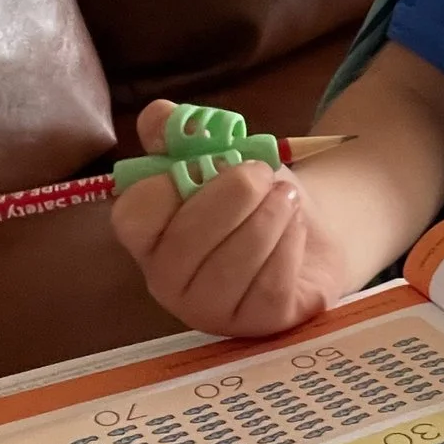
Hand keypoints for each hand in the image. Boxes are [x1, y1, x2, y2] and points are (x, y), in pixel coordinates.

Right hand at [109, 101, 344, 336]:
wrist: (310, 230)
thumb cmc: (252, 195)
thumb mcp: (218, 152)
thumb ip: (182, 131)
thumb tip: (161, 116)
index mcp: (149, 236)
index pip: (133, 218)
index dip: (167, 186)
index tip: (205, 163)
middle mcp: (168, 281)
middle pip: (188, 241)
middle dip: (234, 195)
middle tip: (261, 173)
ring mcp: (210, 310)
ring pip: (233, 263)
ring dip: (268, 216)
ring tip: (286, 197)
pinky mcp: (257, 326)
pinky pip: (270, 284)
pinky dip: (289, 244)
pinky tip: (296, 228)